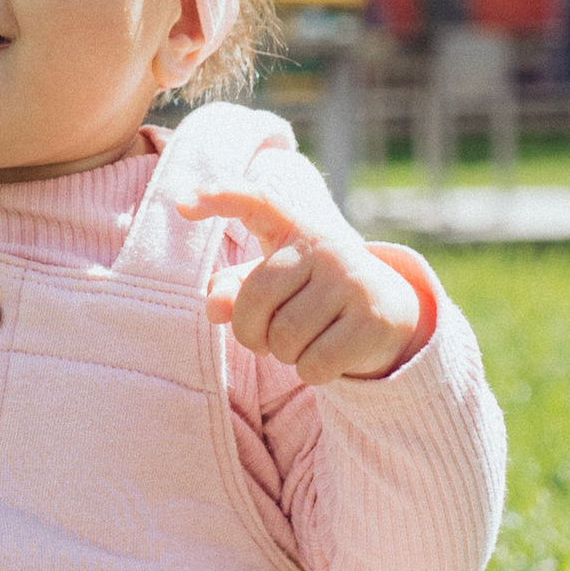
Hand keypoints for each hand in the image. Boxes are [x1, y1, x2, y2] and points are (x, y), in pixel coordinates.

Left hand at [179, 156, 423, 383]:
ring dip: (285, 354)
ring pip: (286, 337)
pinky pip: (315, 364)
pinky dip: (311, 372)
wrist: (389, 312)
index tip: (180, 204)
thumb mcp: (274, 285)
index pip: (255, 202)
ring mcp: (353, 280)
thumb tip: (213, 305)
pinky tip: (326, 358)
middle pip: (257, 299)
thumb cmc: (313, 296)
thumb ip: (236, 291)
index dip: (219, 198)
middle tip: (270, 337)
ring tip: (304, 343)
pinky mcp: (374, 319)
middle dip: (253, 332)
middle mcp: (325, 246)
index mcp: (294, 228)